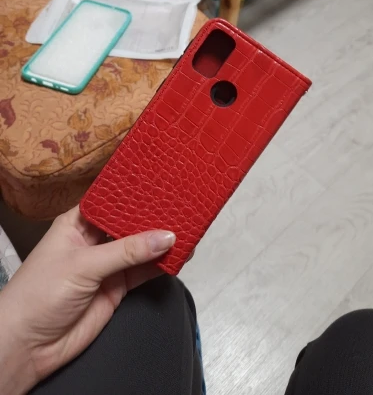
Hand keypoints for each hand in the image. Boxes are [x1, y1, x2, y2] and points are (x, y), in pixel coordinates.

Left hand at [0, 206, 174, 394]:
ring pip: (140, 248)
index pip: (109, 202)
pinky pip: (144, 271)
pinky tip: (179, 255)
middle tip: (180, 207)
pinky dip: (161, 265)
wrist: (28, 346)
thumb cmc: (40, 294)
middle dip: (152, 218)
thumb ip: (126, 251)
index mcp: (77, 224)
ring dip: (160, 242)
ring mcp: (106, 265)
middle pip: (129, 224)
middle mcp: (93, 241)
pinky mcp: (117, 288)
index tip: (160, 185)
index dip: (133, 194)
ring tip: (187, 228)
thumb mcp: (83, 265)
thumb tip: (165, 236)